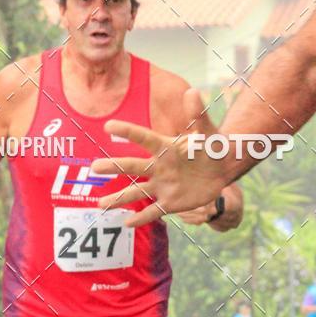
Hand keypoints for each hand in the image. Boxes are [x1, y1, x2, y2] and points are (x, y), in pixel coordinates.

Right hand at [91, 88, 229, 226]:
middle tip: (94, 168)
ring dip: (119, 198)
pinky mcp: (170, 202)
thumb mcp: (207, 131)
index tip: (109, 126)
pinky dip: (141, 218)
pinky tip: (126, 224)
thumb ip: (198, 115)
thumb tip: (192, 92)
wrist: (221, 169)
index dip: (128, 132)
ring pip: (137, 192)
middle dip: (114, 167)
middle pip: (133, 167)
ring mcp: (162, 185)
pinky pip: (153, 211)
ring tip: (100, 204)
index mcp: (165, 148)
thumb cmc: (212, 146)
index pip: (143, 138)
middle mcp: (158, 167)